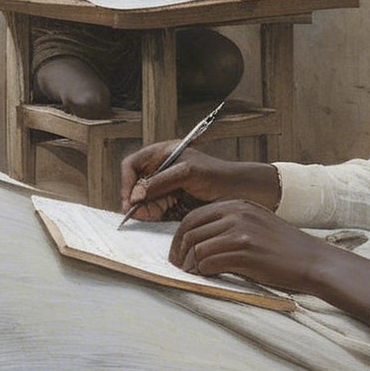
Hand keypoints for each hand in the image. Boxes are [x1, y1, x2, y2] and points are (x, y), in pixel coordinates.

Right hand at [121, 143, 267, 220]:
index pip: (132, 165)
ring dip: (143, 208)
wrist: (242, 193)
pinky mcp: (171, 205)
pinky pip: (152, 211)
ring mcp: (165, 188)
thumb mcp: (188, 173)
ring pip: (141, 200)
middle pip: (134, 184)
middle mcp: (161, 170)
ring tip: (153, 213)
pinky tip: (157, 216)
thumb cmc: (219, 176)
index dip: (127, 180)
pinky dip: (151, 215)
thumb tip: (136, 194)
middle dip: (133, 198)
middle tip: (136, 212)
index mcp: (163, 154)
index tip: (130, 197)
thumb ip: (161, 181)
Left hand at [168, 199, 318, 291]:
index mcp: (237, 204)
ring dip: (191, 264)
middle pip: (191, 231)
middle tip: (179, 267)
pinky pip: (209, 262)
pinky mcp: (246, 252)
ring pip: (197, 247)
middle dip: (180, 252)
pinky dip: (203, 271)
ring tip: (194, 274)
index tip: (177, 253)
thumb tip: (198, 241)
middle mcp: (237, 214)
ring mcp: (241, 232)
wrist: (313, 260)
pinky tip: (208, 276)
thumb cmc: (284, 248)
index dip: (179, 237)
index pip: (194, 217)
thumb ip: (229, 225)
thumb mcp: (256, 223)